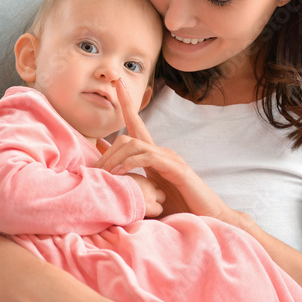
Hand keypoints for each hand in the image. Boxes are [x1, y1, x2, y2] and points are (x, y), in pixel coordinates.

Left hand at [95, 79, 241, 224]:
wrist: (209, 218)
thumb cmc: (177, 207)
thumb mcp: (148, 192)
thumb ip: (130, 177)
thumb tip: (105, 165)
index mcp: (155, 156)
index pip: (136, 124)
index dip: (127, 103)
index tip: (117, 83)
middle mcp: (162, 152)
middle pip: (128, 136)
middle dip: (107, 150)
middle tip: (92, 170)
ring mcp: (170, 159)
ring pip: (135, 144)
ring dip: (115, 158)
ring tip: (103, 175)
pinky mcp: (176, 169)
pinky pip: (147, 158)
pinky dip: (130, 163)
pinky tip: (119, 174)